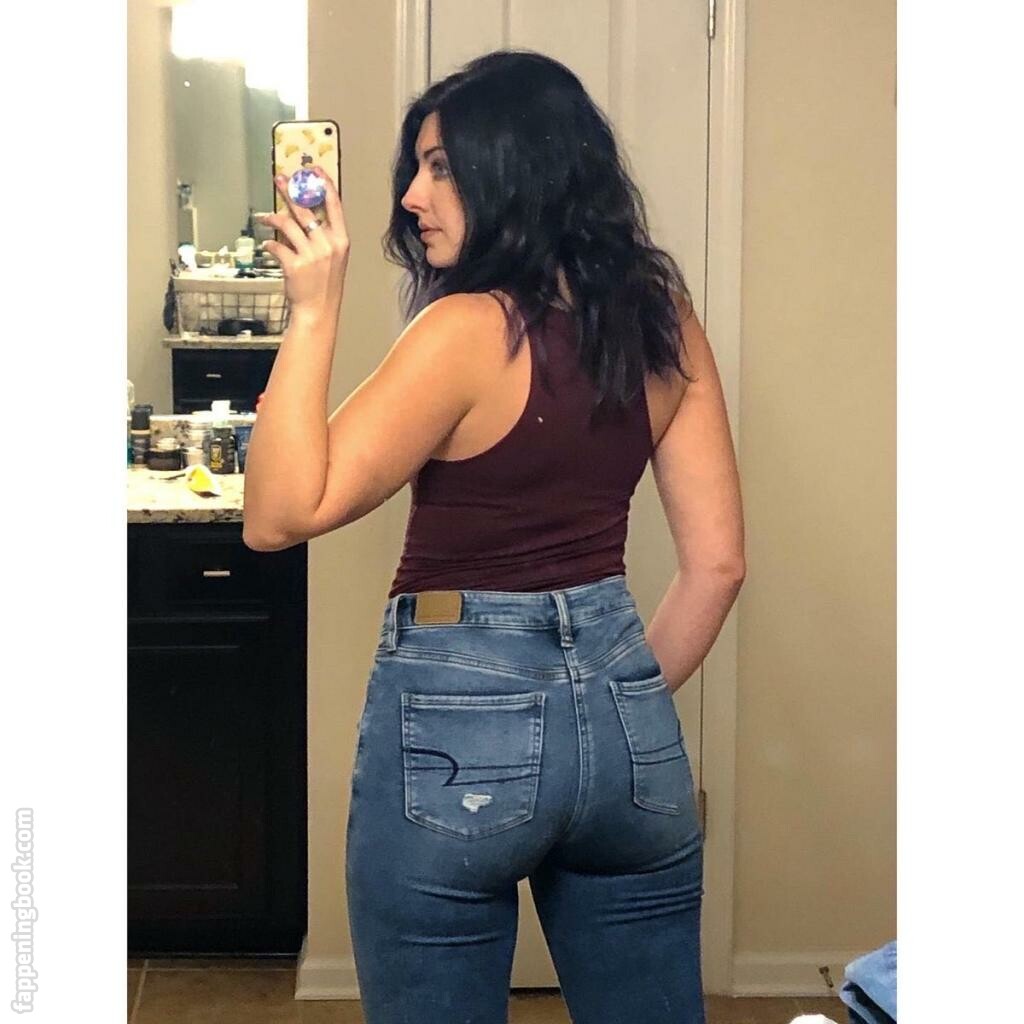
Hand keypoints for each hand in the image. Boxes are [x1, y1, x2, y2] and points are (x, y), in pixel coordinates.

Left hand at [258, 167, 349, 327]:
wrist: (318, 311)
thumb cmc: (324, 285)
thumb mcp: (333, 258)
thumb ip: (323, 236)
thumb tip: (303, 213)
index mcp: (341, 240)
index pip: (334, 205)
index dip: (323, 184)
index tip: (313, 170)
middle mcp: (328, 245)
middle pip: (306, 208)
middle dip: (290, 190)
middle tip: (279, 179)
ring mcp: (312, 255)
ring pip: (287, 223)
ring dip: (272, 218)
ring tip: (264, 217)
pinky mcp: (294, 265)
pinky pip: (276, 245)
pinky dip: (269, 244)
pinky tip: (267, 246)